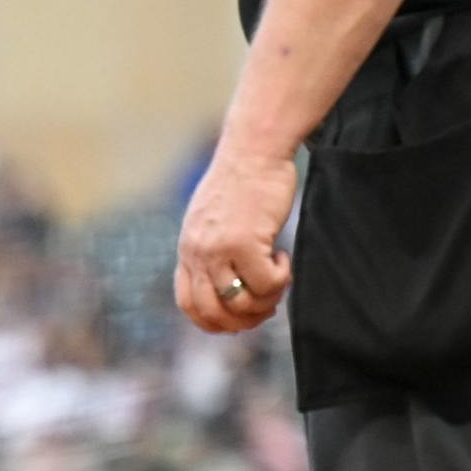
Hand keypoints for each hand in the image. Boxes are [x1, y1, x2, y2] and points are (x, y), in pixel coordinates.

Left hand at [174, 144, 295, 333]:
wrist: (254, 149)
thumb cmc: (243, 182)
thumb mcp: (213, 220)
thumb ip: (212, 251)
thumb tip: (229, 290)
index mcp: (188, 247)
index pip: (188, 304)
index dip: (214, 321)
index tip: (238, 319)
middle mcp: (197, 251)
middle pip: (212, 312)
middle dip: (243, 321)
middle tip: (266, 306)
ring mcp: (218, 248)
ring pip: (242, 304)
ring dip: (266, 300)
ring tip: (277, 278)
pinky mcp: (245, 242)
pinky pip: (266, 285)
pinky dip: (280, 280)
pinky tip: (283, 257)